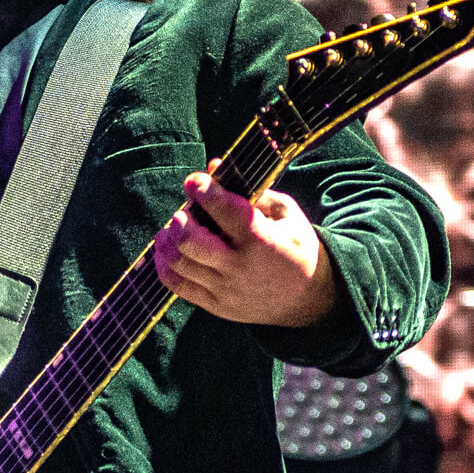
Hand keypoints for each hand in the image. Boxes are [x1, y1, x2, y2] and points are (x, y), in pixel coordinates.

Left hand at [153, 165, 336, 326]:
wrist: (308, 298)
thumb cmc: (295, 246)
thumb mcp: (285, 213)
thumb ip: (251, 190)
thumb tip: (213, 165)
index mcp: (261, 240)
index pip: (223, 210)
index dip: (203, 190)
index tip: (193, 181)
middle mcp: (241, 267)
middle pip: (190, 240)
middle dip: (179, 220)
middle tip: (182, 212)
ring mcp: (226, 290)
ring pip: (179, 263)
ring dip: (167, 241)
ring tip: (170, 229)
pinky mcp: (217, 306)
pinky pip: (178, 286)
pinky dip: (164, 266)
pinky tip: (166, 251)